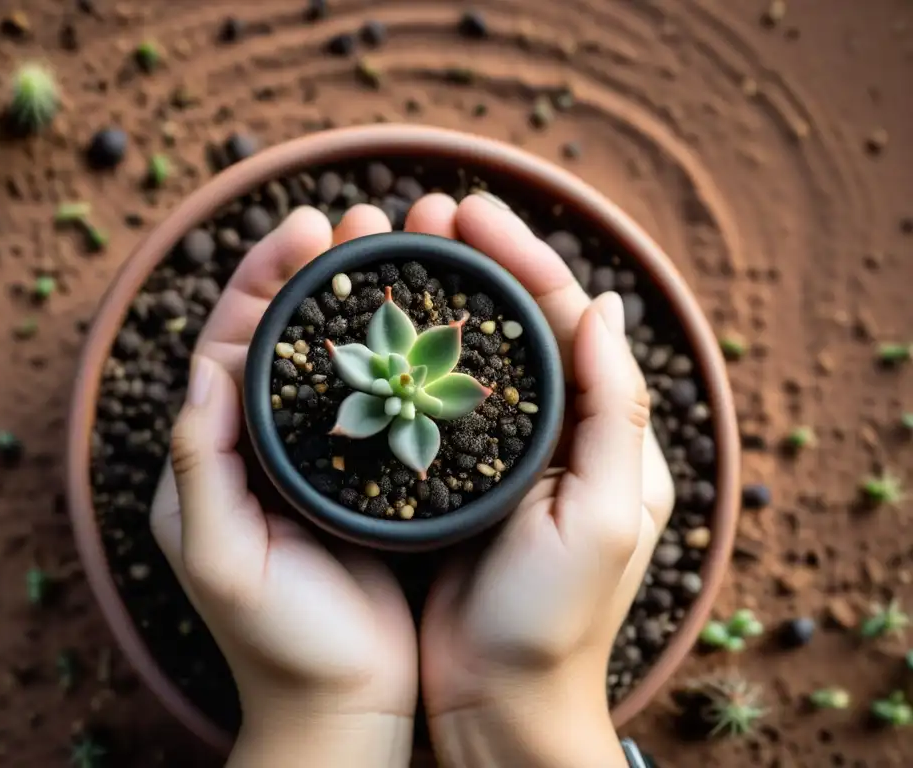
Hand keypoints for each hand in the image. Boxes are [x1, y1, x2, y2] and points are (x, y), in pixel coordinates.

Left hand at [150, 206, 424, 767]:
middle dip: (318, 271)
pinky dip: (399, 358)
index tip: (307, 227)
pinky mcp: (372, 478)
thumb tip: (208, 364)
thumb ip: (200, 461)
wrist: (343, 705)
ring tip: (401, 248)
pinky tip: (431, 327)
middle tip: (364, 218)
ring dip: (362, 301)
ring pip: (336, 360)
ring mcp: (320, 459)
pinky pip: (381, 402)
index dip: (262, 278)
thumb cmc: (276, 641)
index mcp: (215, 456)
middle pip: (286, 337)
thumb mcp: (218, 554)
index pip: (231, 343)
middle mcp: (264, 448)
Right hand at [414, 193, 676, 766]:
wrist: (498, 702)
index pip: (563, 318)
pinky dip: (402, 358)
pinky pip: (424, 401)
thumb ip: (614, 410)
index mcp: (596, 431)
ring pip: (465, 354)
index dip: (521, 257)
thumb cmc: (556, 620)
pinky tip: (367, 329)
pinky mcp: (443, 481)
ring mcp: (492, 455)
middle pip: (512, 324)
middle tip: (423, 214)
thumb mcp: (607, 516)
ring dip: (432, 298)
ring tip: (391, 250)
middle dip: (473, 262)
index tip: (469, 213)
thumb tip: (603, 303)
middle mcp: (547, 433)